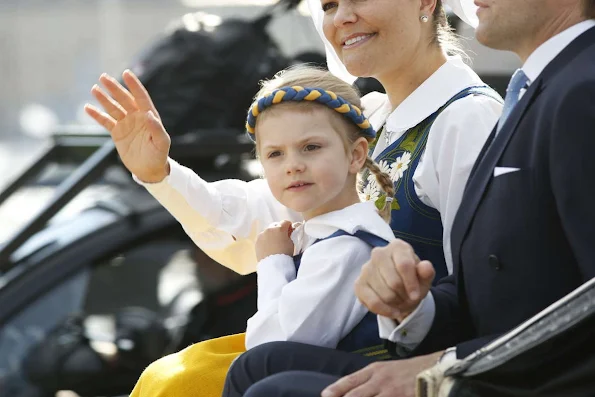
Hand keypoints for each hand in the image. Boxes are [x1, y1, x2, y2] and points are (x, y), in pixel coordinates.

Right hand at [84, 70, 170, 182]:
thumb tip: (148, 114)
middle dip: (114, 88)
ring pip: (113, 107)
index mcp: (149, 116)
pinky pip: (105, 121)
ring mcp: (126, 123)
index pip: (141, 97)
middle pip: (124, 99)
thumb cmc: (159, 155)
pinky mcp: (117, 133)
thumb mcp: (161, 143)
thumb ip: (156, 128)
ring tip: (94, 89)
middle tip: (103, 77)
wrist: (149, 170)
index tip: (126, 73)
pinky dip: (97, 115)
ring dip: (104, 98)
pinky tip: (88, 107)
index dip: (134, 85)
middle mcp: (137, 117)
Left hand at [255, 221, 294, 260]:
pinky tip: (268, 247)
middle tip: (282, 238)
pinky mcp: (257, 241)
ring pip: (268, 231)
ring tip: (274, 244)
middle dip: (279, 230)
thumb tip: (289, 232)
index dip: (289, 226)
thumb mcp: (291, 243)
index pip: (286, 222)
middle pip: (276, 225)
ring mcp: (262, 235)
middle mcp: (269, 229)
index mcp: (280, 228)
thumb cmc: (285, 254)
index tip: (290, 231)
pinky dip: (265, 240)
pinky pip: (262, 237)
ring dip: (272, 234)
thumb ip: (290, 235)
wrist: (273, 265)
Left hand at [321, 351, 441, 396]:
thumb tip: (348, 391)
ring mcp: (391, 392)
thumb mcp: (386, 370)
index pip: (349, 382)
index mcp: (374, 371)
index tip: (324, 396)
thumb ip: (369, 381)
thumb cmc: (409, 371)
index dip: (335, 390)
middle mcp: (380, 381)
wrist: (436, 369)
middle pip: (355, 395)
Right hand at [355, 239, 434, 321]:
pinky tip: (392, 311)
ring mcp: (366, 268)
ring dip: (396, 303)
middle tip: (408, 297)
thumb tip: (426, 267)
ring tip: (400, 300)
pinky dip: (385, 310)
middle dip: (404, 295)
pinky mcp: (359, 284)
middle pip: (394, 282)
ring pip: (384, 294)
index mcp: (397, 247)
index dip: (411, 284)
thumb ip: (427, 272)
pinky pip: (372, 302)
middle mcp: (378, 253)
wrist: (399, 290)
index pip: (404, 265)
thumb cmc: (412, 279)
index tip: (416, 296)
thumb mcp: (424, 277)